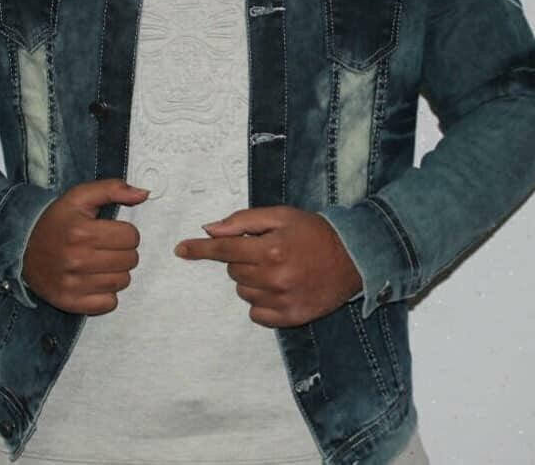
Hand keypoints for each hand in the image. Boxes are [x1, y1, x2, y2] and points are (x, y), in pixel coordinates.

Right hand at [22, 178, 148, 313]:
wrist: (21, 249)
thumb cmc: (57, 221)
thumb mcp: (80, 197)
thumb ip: (113, 189)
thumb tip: (144, 193)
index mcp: (82, 232)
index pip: (131, 237)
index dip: (125, 232)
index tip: (111, 232)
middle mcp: (77, 260)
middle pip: (130, 260)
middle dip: (123, 252)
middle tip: (105, 247)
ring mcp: (73, 285)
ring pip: (123, 282)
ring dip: (116, 272)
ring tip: (100, 263)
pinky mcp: (70, 302)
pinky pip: (109, 303)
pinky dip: (106, 293)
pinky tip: (94, 280)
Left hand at [174, 206, 362, 327]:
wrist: (354, 258)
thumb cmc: (314, 233)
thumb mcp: (281, 216)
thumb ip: (243, 221)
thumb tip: (209, 229)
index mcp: (270, 249)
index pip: (223, 250)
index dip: (199, 249)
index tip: (180, 249)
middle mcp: (274, 277)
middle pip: (232, 271)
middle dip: (241, 259)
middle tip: (265, 250)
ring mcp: (283, 300)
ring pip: (243, 292)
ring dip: (252, 280)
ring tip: (278, 268)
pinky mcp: (291, 318)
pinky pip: (256, 314)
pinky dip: (261, 301)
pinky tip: (280, 288)